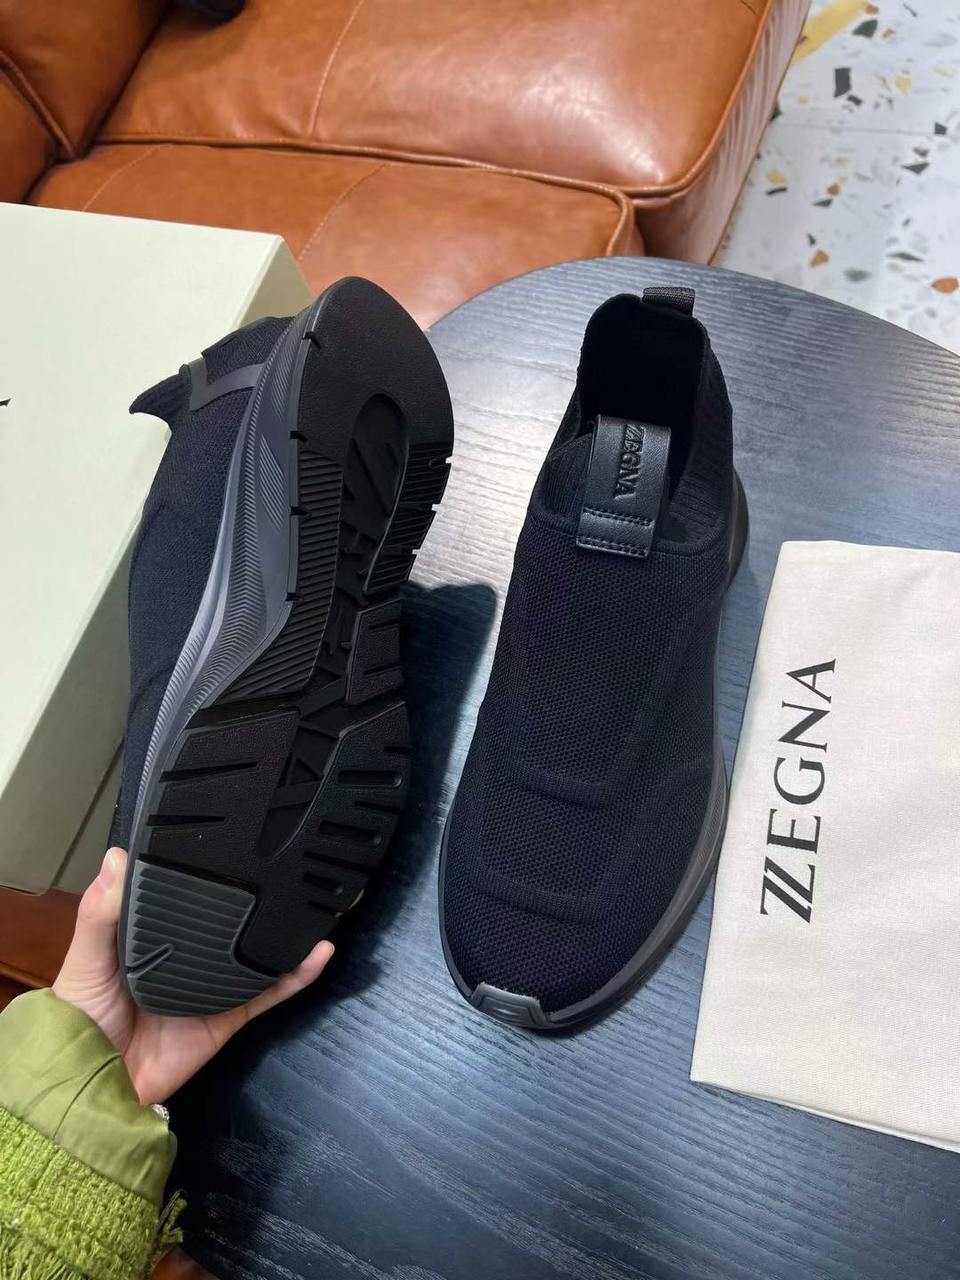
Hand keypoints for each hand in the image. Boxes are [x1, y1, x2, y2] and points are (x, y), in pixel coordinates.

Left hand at [52, 847, 333, 1104]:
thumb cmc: (80, 1018)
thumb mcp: (85, 959)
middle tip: (288, 861)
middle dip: (258, 897)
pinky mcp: (229, 1016)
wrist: (93, 1090)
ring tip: (315, 900)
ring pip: (257, 952)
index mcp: (153, 935)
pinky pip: (269, 993)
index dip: (210, 869)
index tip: (238, 837)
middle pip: (230, 922)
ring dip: (286, 931)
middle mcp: (187, 955)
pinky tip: (319, 951)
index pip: (187, 894)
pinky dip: (296, 975)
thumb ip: (99, 914)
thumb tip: (117, 855)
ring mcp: (212, 985)